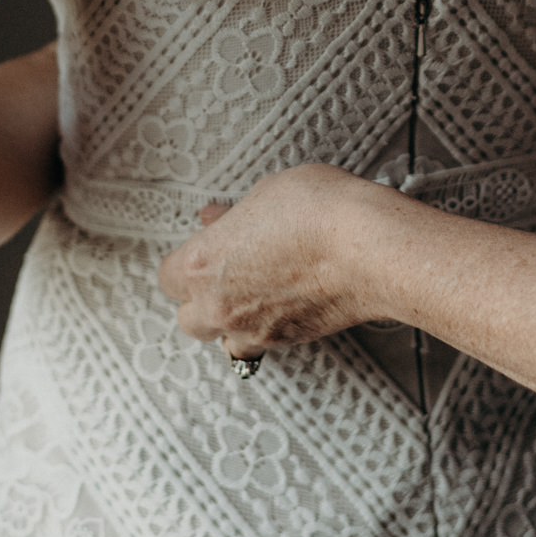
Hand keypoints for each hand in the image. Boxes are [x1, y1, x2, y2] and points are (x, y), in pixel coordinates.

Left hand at [158, 163, 388, 349]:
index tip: (204, 243)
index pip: (168, 276)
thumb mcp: (264, 193)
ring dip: (230, 320)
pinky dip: (264, 327)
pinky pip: (260, 343)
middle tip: (223, 271)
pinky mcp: (289, 341)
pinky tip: (282, 300)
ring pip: (223, 339)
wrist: (367, 248)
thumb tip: (219, 221)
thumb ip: (232, 217)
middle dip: (200, 297)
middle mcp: (222, 305)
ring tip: (252, 292)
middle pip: (187, 317)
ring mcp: (255, 330)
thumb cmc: (319, 212)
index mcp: (203, 264)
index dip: (185, 258)